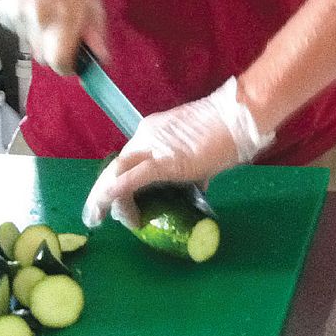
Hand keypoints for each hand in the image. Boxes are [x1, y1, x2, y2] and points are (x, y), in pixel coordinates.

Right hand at [0, 0, 105, 74]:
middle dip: (53, 50)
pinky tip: (30, 3)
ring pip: (29, 44)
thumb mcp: (92, 1)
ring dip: (38, 35)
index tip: (72, 60)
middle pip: (43, 57)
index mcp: (61, 20)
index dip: (67, 66)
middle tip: (60, 30)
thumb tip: (100, 60)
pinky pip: (16, 31)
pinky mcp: (2, 13)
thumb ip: (96, 34)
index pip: (59, 63)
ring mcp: (16, 17)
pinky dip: (25, 24)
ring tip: (44, 9)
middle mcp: (36, 22)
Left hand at [82, 76, 274, 228]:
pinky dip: (119, 191)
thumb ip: (191, 172)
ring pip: (118, 172)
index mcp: (152, 133)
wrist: (238, 118)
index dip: (117, 184)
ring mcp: (153, 146)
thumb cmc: (224, 134)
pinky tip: (111, 206)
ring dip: (107, 198)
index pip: (127, 162)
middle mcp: (146, 136)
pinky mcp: (164, 161)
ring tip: (102, 218)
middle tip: (97, 216)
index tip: (116, 206)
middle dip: (103, 194)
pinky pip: (135, 178)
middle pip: (116, 167)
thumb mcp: (199, 156)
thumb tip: (194, 189)